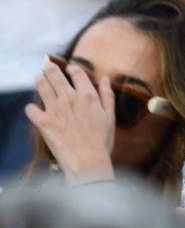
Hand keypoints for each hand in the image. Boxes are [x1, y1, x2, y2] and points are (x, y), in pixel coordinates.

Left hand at [25, 57, 115, 182]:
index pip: (76, 73)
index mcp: (88, 96)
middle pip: (54, 75)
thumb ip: (107, 95)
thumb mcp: (110, 116)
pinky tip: (35, 109)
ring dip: (39, 80)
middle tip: (47, 66)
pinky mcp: (43, 122)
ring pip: (41, 86)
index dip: (72, 68)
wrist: (87, 161)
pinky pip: (31, 109)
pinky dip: (32, 108)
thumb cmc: (102, 141)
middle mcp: (69, 98)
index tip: (69, 69)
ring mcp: (54, 109)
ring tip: (38, 78)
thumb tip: (104, 78)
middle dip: (49, 68)